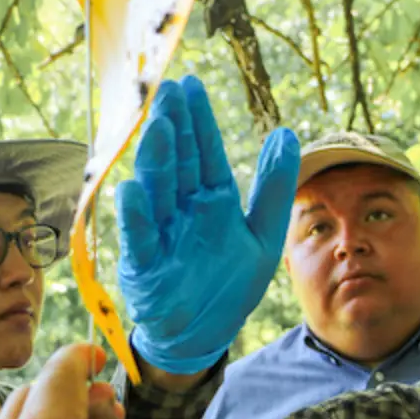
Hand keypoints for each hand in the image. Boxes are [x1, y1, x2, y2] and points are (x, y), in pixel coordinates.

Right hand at [117, 74, 299, 374]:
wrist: (203, 332)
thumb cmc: (229, 283)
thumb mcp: (263, 234)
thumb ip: (274, 186)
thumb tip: (287, 133)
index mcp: (213, 200)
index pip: (206, 153)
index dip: (199, 121)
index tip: (190, 85)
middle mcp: (184, 209)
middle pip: (179, 162)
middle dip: (175, 128)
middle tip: (168, 91)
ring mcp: (161, 233)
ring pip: (158, 190)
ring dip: (157, 160)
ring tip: (157, 127)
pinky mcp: (145, 263)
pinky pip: (139, 235)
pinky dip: (136, 214)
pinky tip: (132, 188)